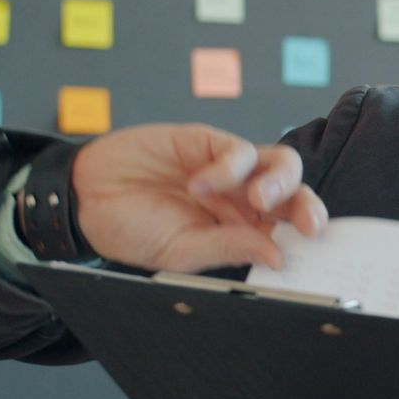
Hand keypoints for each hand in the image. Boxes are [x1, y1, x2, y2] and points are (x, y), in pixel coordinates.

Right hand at [70, 124, 327, 271]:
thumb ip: (227, 250)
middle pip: (295, 194)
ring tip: (259, 198)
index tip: (314, 248)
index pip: (289, 230)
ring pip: (280, 164)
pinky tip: (198, 183)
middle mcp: (244, 199)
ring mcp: (230, 170)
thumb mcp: (179, 252)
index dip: (305, 235)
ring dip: (280, 181)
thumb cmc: (132, 229)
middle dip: (308, 207)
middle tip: (307, 224)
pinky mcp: (207, 142)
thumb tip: (275, 257)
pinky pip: (237, 149)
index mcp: (243, 230)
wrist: (85, 198)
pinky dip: (226, 167)